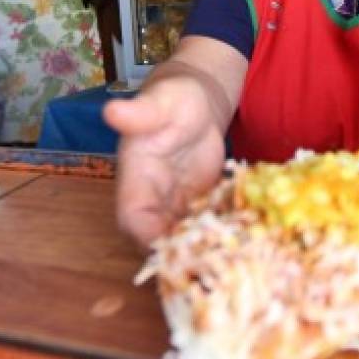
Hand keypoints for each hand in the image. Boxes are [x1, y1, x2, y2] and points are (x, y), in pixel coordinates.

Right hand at [104, 76, 227, 246]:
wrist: (199, 99)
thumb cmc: (175, 96)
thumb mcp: (161, 102)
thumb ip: (141, 113)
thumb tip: (110, 110)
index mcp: (135, 177)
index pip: (132, 218)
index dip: (148, 238)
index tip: (176, 248)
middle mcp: (152, 198)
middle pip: (155, 240)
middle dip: (180, 255)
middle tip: (215, 262)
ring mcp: (175, 205)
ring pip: (181, 240)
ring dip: (204, 250)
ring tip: (235, 253)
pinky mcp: (198, 206)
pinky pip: (205, 229)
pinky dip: (223, 236)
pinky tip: (248, 238)